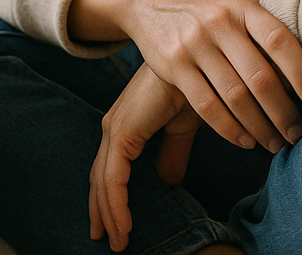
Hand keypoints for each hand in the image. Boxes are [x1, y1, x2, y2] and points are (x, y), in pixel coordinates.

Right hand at [75, 0, 301, 153]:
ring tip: (275, 143)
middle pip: (259, 76)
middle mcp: (219, 22)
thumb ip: (269, 22)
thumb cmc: (209, 8)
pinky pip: (206, 105)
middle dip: (283, 112)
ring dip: (259, 127)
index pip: (280, 41)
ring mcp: (194, 42)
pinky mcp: (173, 64)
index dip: (301, 73)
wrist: (151, 0)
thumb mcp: (238, 4)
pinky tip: (245, 140)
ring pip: (234, 96)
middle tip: (297, 134)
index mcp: (243, 6)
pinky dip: (229, 128)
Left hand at [89, 64, 201, 251]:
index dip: (110, 198)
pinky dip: (116, 203)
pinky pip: (113, 177)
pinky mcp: (123, 131)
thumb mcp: (182, 128)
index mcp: (127, 126)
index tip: (116, 226)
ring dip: (110, 214)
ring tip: (118, 241)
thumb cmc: (194, 87)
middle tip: (108, 241)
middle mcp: (116, 127)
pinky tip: (124, 225)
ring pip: (104, 181)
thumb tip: (167, 182)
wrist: (200, 63)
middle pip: (101, 178)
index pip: (111, 170)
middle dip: (102, 211)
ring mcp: (116, 128)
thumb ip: (172, 154)